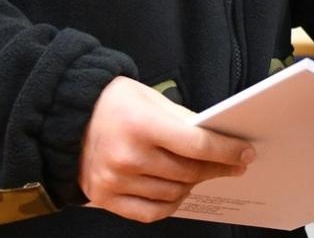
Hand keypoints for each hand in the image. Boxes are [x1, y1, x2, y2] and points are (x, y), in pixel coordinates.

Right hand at [79, 76, 253, 222]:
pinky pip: (150, 212)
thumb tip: (219, 141)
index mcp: (142, 125)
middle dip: (217, 168)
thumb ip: (185, 122)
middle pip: (188, 172)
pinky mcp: (105, 198)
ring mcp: (115, 180)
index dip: (227, 151)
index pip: (197, 145)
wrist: (68, 117)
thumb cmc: (116, 103)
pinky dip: (170, 204)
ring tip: (201, 173)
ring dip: (194, 185)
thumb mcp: (153, 100)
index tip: (246, 153)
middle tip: (234, 164)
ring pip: (173, 193)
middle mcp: (127, 156)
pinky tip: (178, 191)